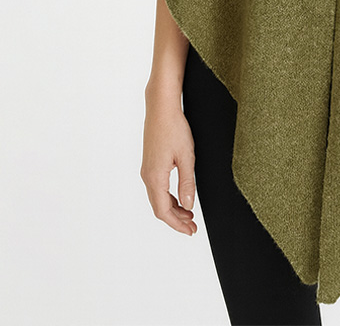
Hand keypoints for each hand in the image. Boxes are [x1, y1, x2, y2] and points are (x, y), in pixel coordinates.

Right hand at [140, 98, 197, 235]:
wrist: (161, 108)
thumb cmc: (174, 128)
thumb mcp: (187, 157)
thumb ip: (187, 183)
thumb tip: (189, 206)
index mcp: (155, 177)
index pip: (164, 211)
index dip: (177, 224)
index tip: (190, 231)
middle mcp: (148, 176)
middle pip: (159, 208)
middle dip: (176, 220)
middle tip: (192, 227)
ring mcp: (147, 170)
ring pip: (158, 198)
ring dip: (173, 208)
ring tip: (189, 214)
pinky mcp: (150, 163)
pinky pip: (158, 188)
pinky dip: (169, 197)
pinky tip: (180, 197)